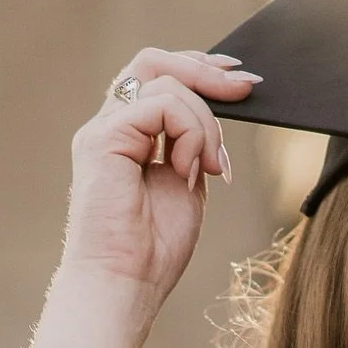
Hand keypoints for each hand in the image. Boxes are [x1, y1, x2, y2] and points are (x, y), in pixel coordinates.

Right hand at [58, 48, 259, 347]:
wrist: (125, 284)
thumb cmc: (153, 252)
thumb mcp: (187, 187)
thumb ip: (193, 150)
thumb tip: (216, 124)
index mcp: (128, 137)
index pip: (158, 78)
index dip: (199, 69)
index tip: (240, 79)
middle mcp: (110, 127)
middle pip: (154, 63)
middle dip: (205, 70)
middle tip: (245, 89)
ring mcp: (103, 131)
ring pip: (165, 84)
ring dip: (204, 122)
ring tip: (209, 168)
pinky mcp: (102, 139)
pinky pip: (161, 106)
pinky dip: (189, 132)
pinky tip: (191, 170)